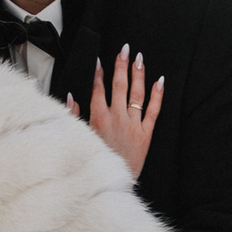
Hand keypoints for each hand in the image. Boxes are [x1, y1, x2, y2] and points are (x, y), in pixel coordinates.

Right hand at [71, 46, 163, 178]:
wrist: (115, 181)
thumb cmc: (98, 160)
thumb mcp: (81, 138)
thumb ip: (75, 116)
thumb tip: (71, 97)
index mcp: (99, 118)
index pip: (98, 89)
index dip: (99, 74)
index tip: (100, 61)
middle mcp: (117, 118)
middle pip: (119, 85)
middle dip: (121, 65)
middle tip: (125, 50)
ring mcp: (133, 124)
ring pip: (137, 94)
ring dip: (138, 74)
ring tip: (139, 59)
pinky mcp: (147, 133)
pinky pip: (154, 110)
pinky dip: (158, 95)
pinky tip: (160, 80)